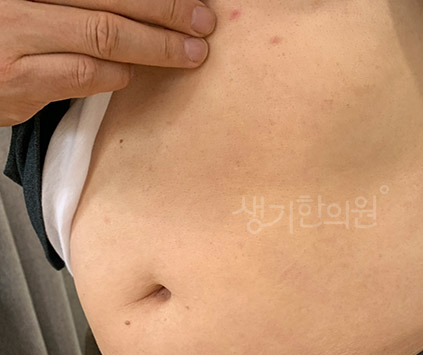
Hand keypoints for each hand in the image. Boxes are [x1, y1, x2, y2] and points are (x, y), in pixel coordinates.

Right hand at [0, 0, 216, 126]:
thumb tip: (141, 10)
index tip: (189, 0)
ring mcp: (15, 35)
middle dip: (166, 12)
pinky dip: (117, 73)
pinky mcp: (18, 79)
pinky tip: (130, 72)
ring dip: (156, 47)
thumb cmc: (2, 33)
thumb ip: (77, 5)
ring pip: (104, 35)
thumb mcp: (35, 5)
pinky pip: (85, 73)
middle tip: (202, 23)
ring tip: (188, 53)